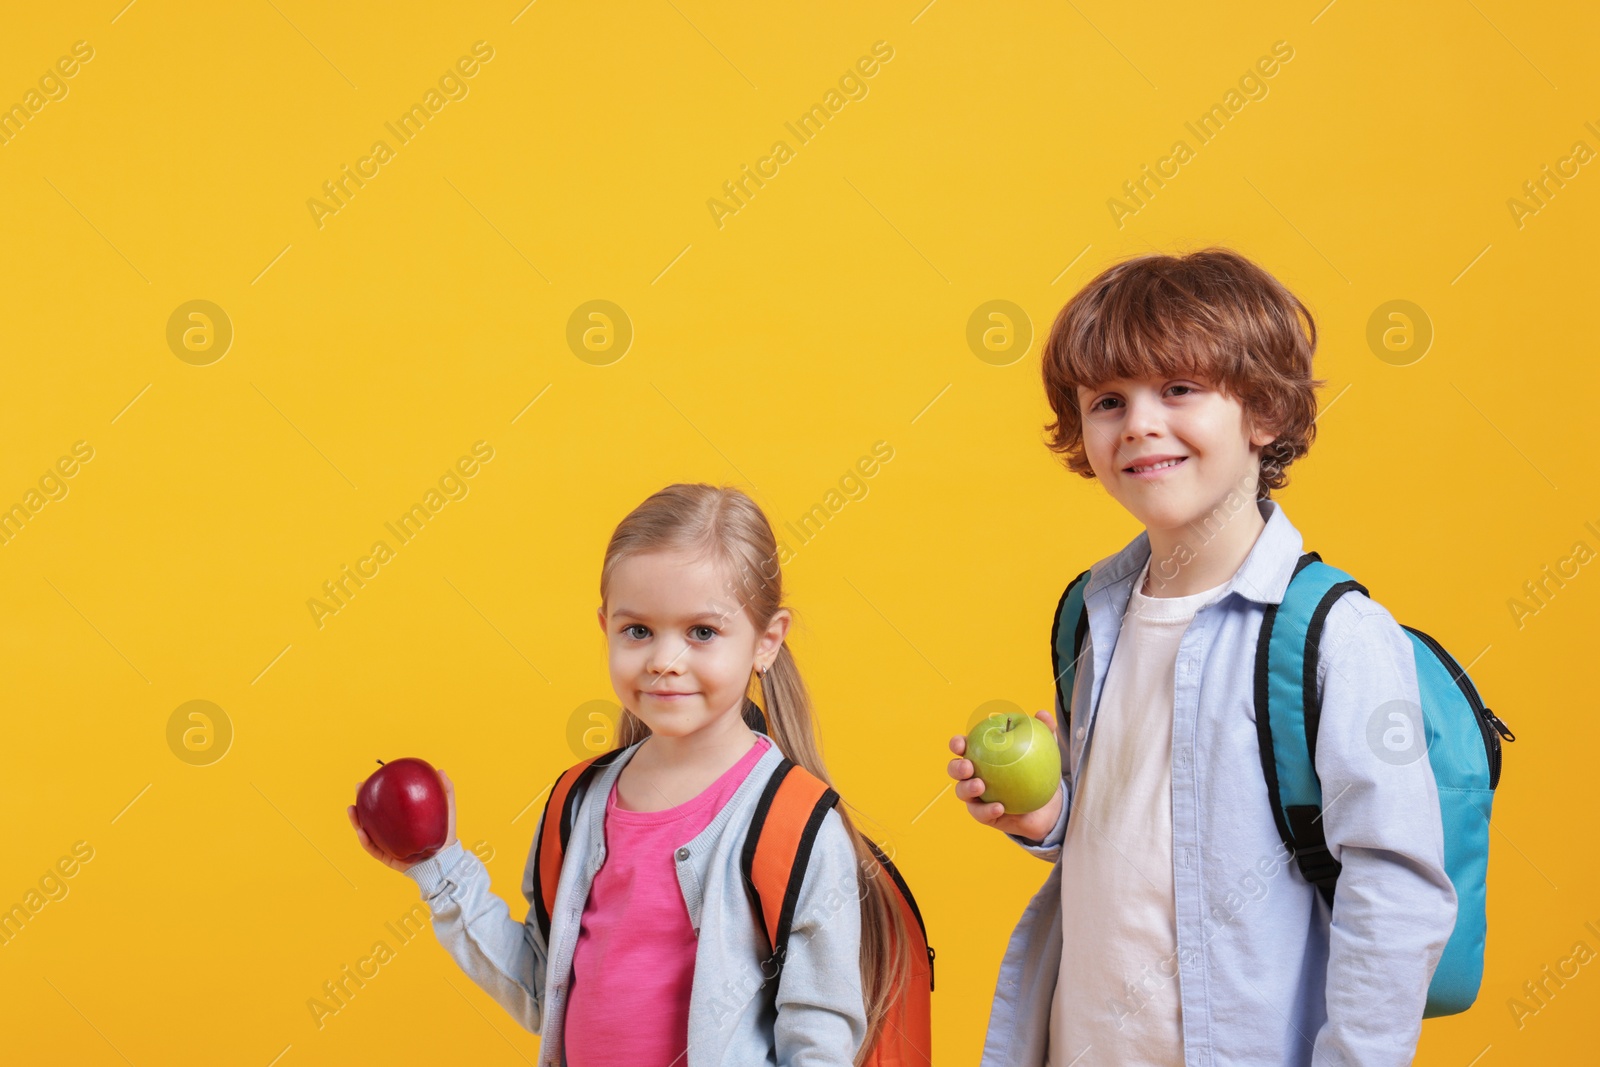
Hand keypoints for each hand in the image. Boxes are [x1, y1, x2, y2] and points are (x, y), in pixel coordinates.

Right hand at [347, 768, 459, 873]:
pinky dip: (365, 841)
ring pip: (367, 832)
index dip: (376, 790)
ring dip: (356, 820)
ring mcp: (388, 843)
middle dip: (361, 801)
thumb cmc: (445, 834)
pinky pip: (374, 850)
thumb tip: (439, 770)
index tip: (371, 778)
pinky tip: (361, 831)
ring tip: (352, 808)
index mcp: (402, 818)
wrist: (446, 858)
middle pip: (372, 814)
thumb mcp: (447, 810)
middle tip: (358, 788)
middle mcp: (392, 830)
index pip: (386, 802)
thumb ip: (446, 791)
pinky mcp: (388, 857)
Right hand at [947, 710, 1063, 841]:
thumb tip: (1042, 714)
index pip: (962, 747)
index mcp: (981, 755)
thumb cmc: (1039, 771)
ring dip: (967, 788)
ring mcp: (977, 796)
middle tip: (968, 766)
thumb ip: (1044, 730)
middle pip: (954, 769)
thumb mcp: (1045, 749)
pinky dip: (987, 809)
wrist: (1048, 805)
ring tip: (980, 785)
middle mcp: (974, 775)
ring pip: (962, 792)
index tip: (961, 743)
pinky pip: (982, 813)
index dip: (957, 744)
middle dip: (956, 767)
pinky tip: (999, 806)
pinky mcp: (986, 814)